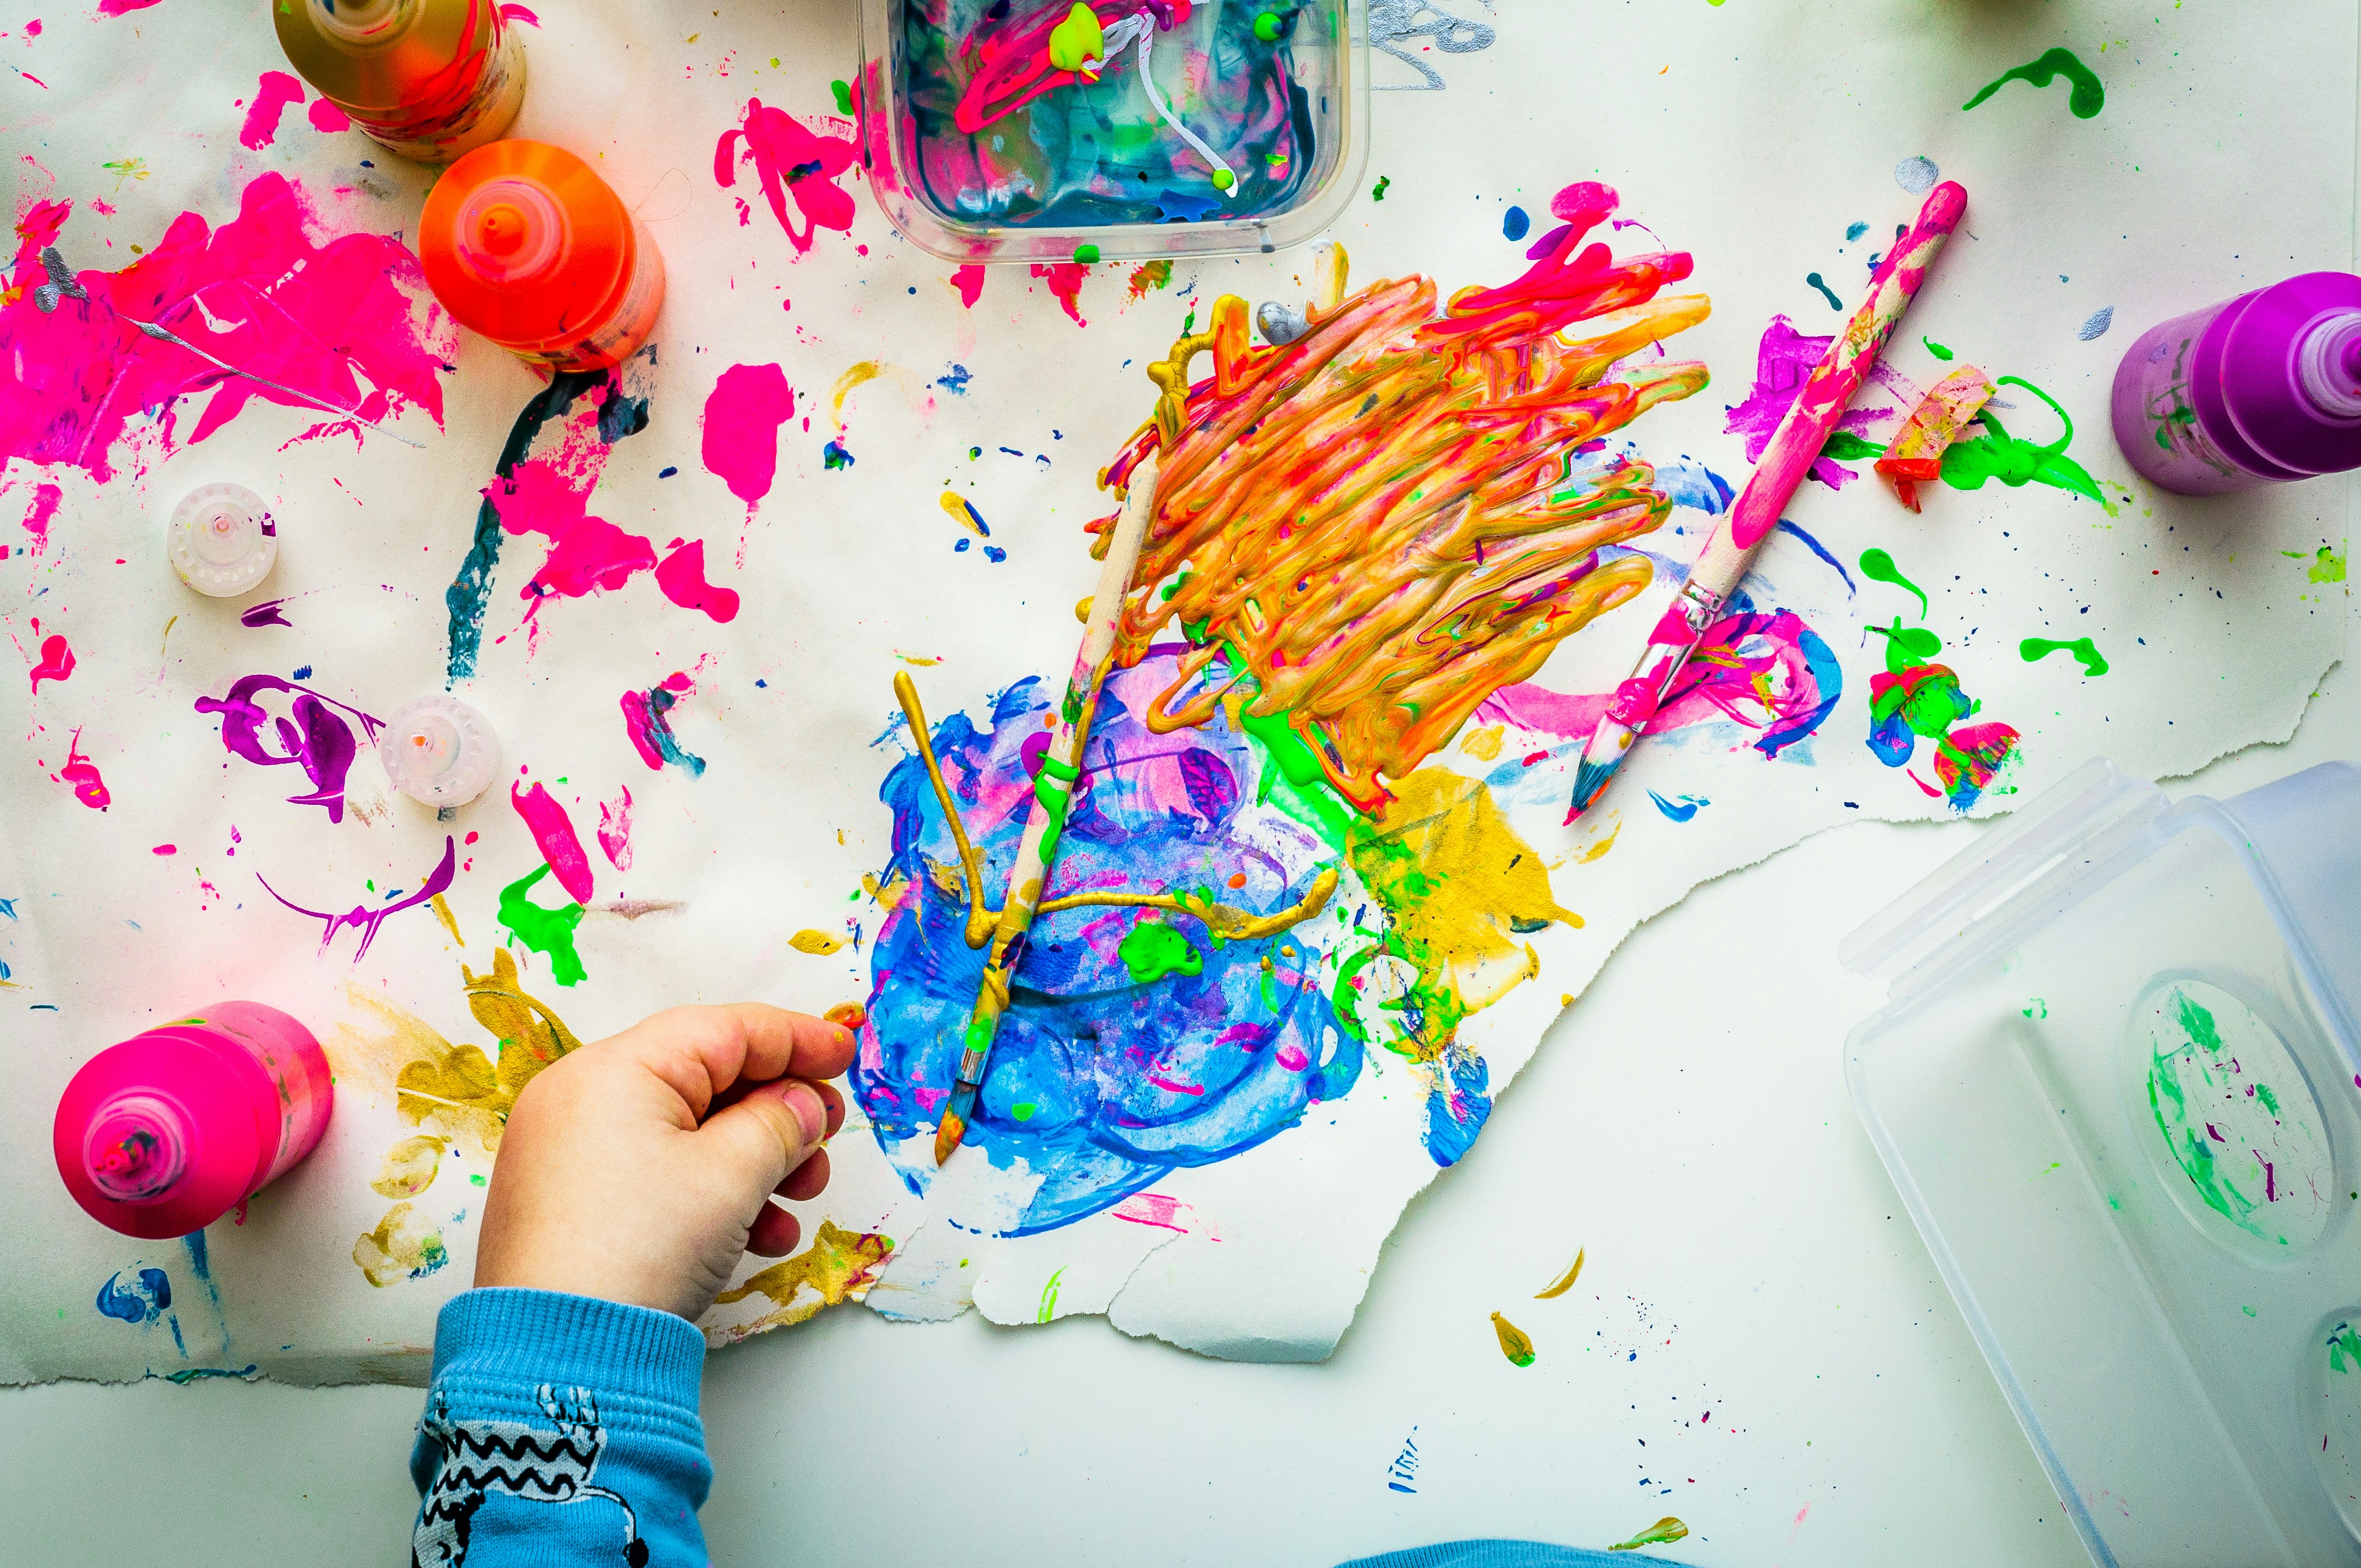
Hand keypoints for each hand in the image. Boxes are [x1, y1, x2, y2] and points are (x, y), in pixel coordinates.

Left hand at [475, 1003, 855, 1319]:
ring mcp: (569, 1153)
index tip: (844, 1053)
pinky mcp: (569, 1203)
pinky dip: (710, 1192)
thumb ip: (780, 1122)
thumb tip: (802, 1104)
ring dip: (754, 1161)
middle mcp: (580, 1099)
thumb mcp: (732, 1176)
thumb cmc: (639, 1251)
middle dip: (777, 1113)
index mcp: (613, 1070)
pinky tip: (757, 1235)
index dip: (794, 1038)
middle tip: (824, 1139)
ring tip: (798, 1200)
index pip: (724, 1030)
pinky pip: (655, 1173)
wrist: (559, 1360)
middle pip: (705, 1080)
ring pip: (685, 1132)